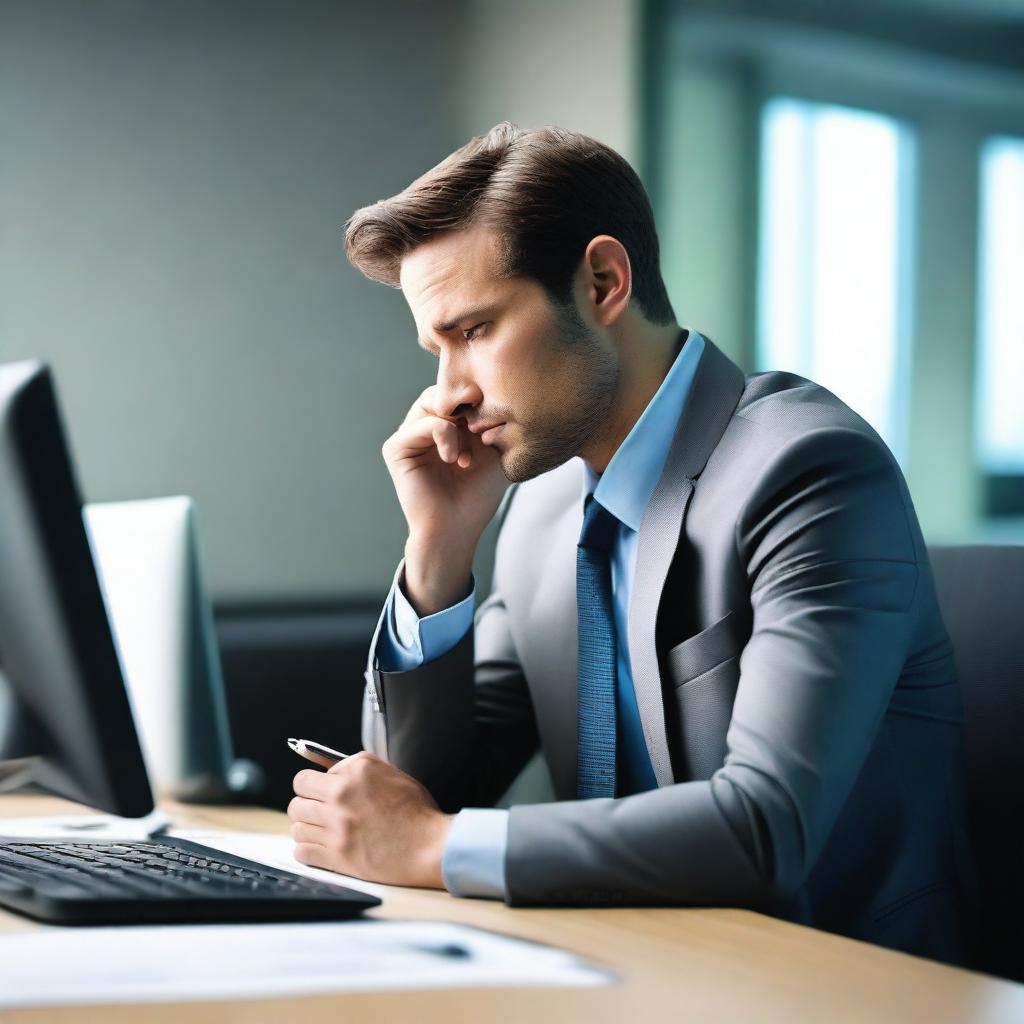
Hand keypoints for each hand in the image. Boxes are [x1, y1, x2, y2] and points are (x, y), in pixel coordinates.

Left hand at [287, 751, 453, 888]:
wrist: (429, 845)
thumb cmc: (414, 810)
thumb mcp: (388, 772)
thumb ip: (354, 766)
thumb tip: (325, 769)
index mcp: (353, 774)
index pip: (304, 778)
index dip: (310, 785)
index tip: (318, 792)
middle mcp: (341, 798)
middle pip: (296, 803)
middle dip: (306, 806)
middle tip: (321, 812)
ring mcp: (337, 829)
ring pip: (296, 827)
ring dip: (308, 828)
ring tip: (324, 830)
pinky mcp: (337, 856)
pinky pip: (301, 852)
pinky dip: (309, 850)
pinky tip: (324, 846)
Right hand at [382, 385, 507, 613]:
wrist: (458, 528)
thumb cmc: (478, 494)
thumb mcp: (495, 450)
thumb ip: (492, 420)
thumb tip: (493, 391)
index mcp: (445, 425)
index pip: (457, 392)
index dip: (478, 396)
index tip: (497, 414)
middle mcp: (423, 427)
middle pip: (443, 391)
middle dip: (467, 406)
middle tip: (484, 427)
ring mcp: (408, 436)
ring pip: (433, 403)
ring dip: (458, 425)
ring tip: (468, 456)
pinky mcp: (396, 448)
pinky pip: (423, 424)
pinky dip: (445, 436)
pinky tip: (456, 460)